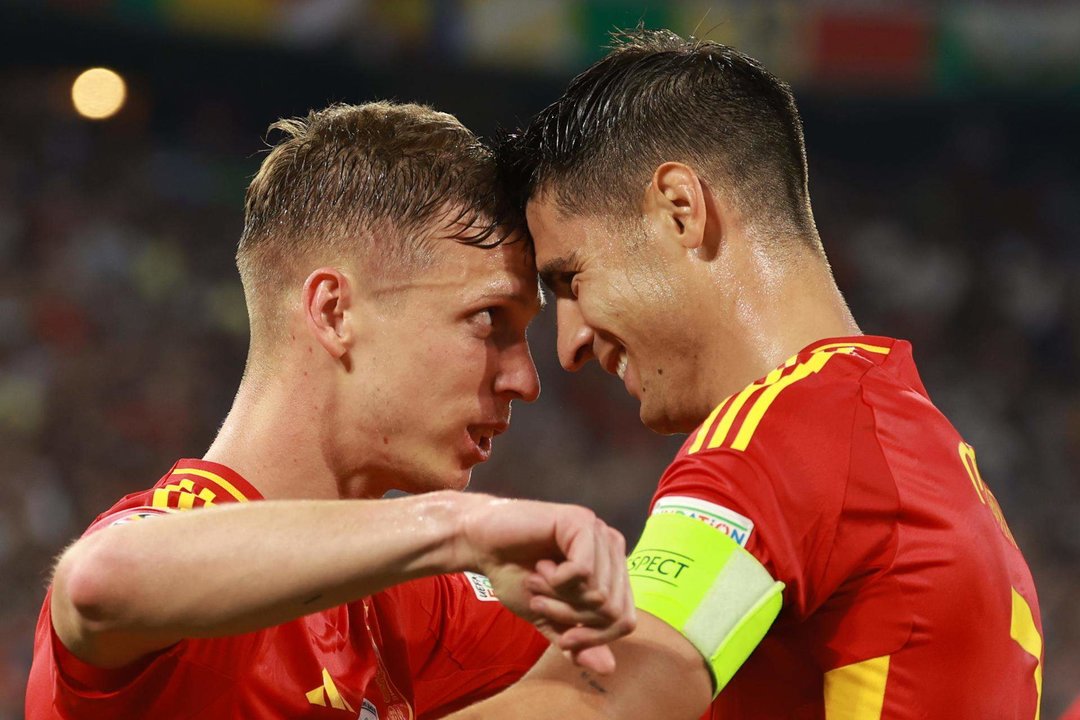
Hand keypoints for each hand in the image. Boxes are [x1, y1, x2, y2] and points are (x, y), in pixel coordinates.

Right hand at [456, 497, 635, 673]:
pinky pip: (583, 571)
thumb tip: (609, 669)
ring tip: (537, 581)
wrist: (481, 544)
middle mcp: (612, 549)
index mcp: (610, 571)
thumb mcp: (549, 618)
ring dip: (558, 599)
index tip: (564, 642)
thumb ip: (577, 641)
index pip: (625, 620)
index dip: (595, 639)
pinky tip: (540, 565)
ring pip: (598, 593)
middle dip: (572, 619)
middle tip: (540, 604)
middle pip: (614, 610)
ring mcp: (600, 534)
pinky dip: (556, 581)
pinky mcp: (581, 522)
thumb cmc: (515, 574)